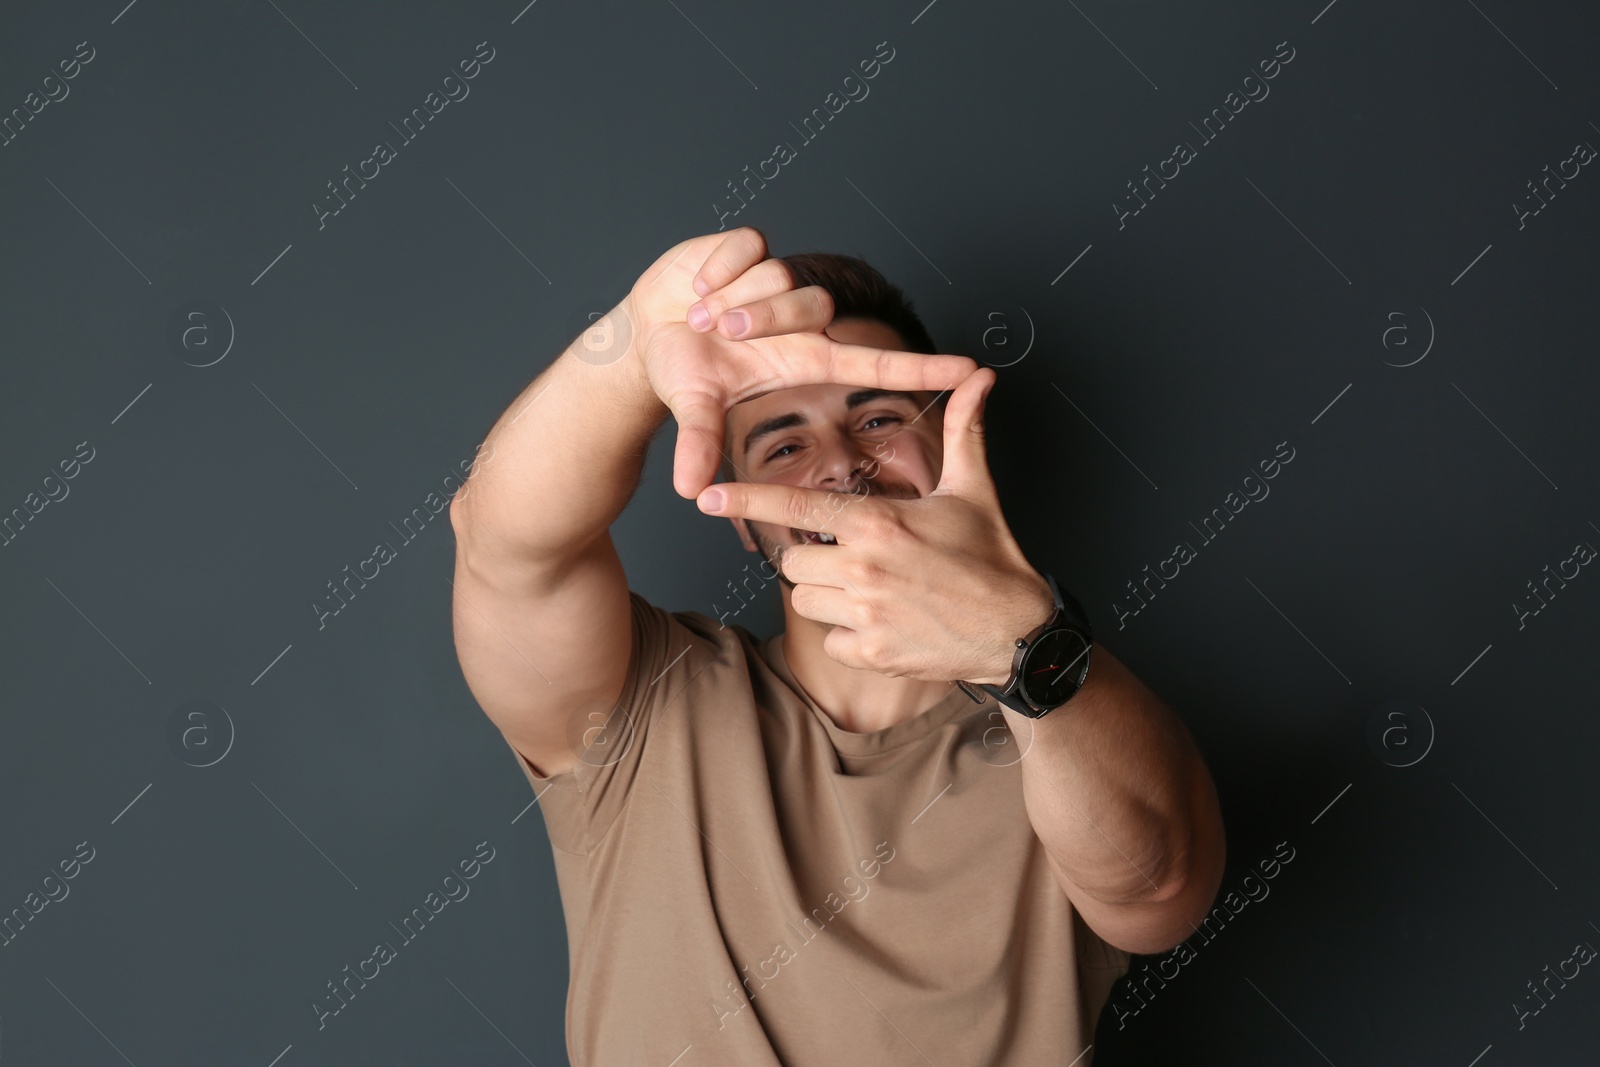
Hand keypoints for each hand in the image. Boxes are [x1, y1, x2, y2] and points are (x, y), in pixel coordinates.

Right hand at [620, 227, 979, 498]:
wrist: (646, 331)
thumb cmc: (684, 370)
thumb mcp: (696, 407)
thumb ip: (701, 443)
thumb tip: (690, 490)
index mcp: (805, 358)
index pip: (877, 363)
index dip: (923, 368)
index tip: (971, 371)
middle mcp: (802, 319)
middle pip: (811, 306)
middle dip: (760, 317)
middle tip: (721, 331)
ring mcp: (779, 280)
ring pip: (779, 276)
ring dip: (733, 296)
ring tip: (702, 314)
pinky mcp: (753, 247)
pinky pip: (748, 248)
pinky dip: (717, 269)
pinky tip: (699, 285)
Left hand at [693, 366, 1055, 684]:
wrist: (1017, 631)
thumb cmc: (993, 558)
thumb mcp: (975, 490)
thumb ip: (965, 431)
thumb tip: (981, 377)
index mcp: (879, 522)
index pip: (797, 505)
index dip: (746, 499)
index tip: (705, 495)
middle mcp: (864, 567)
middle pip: (793, 559)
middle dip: (815, 558)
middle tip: (859, 560)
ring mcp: (865, 614)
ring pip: (805, 600)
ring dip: (829, 597)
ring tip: (875, 592)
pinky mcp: (871, 654)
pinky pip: (829, 640)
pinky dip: (850, 637)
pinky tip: (886, 625)